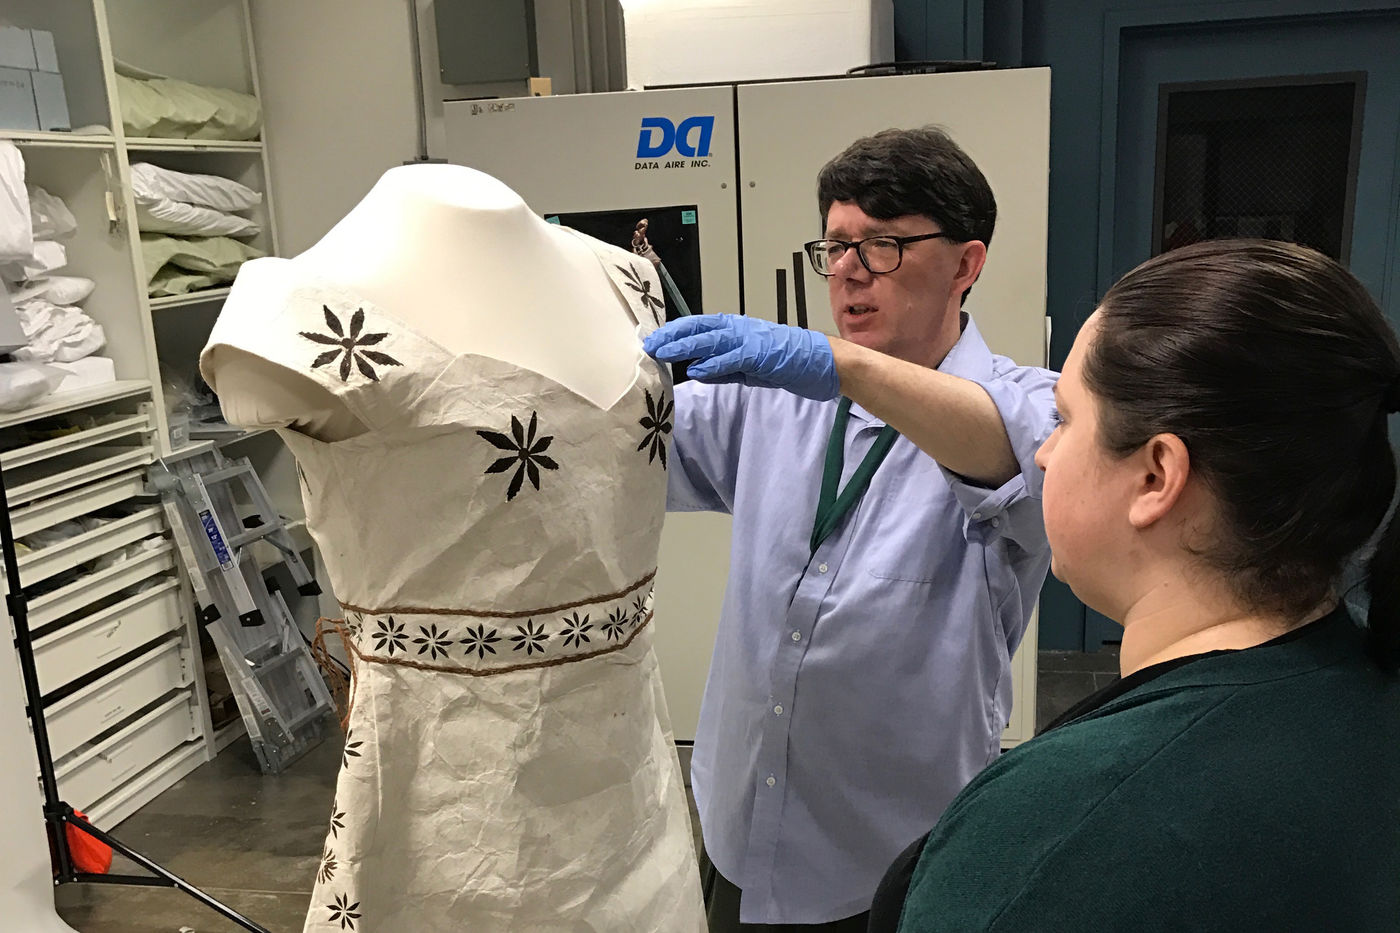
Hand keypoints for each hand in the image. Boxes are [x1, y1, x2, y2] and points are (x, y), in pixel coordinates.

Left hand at [642, 314, 838, 400]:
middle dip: (671, 336)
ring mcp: (749, 339)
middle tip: (649, 345)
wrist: (819, 361)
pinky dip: (712, 364)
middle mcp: (738, 328)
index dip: (674, 332)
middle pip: (697, 328)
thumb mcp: (747, 367)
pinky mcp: (760, 353)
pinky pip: (731, 357)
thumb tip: (695, 370)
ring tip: (662, 353)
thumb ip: (722, 367)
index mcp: (734, 328)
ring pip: (710, 339)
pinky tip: (695, 369)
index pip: (697, 326)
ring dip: (684, 346)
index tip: (654, 341)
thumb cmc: (786, 362)